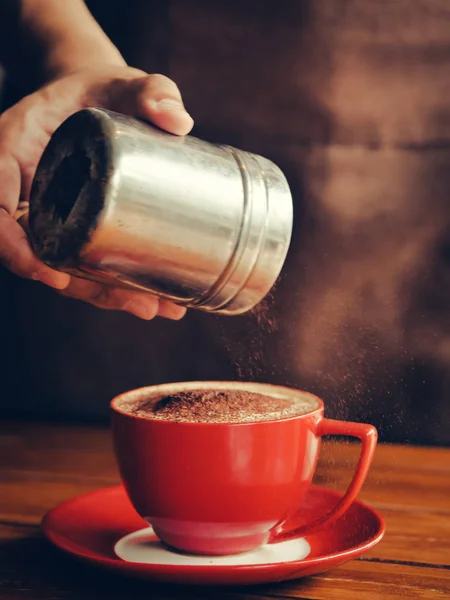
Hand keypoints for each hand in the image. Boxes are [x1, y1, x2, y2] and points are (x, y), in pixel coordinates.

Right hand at [0, 66, 193, 319]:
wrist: (99, 104)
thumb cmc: (101, 91)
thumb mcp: (123, 81)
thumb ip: (150, 90)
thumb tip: (178, 120)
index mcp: (11, 149)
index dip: (13, 246)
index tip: (50, 274)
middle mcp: (22, 189)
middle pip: (34, 251)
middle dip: (83, 287)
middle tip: (138, 304)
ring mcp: (45, 213)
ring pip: (62, 266)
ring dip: (106, 295)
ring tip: (158, 308)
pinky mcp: (69, 227)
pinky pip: (82, 262)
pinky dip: (114, 283)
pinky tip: (158, 298)